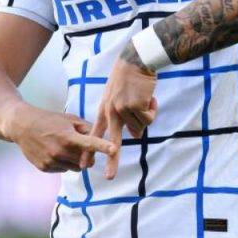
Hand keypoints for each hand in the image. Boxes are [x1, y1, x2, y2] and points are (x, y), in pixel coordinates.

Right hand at [7, 103, 116, 172]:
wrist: (22, 126)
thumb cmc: (49, 119)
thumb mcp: (69, 119)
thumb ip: (86, 128)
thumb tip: (101, 135)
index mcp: (67, 136)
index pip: (90, 143)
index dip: (103, 147)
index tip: (114, 150)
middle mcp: (60, 151)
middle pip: (86, 162)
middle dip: (88, 156)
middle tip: (81, 146)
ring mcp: (52, 161)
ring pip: (76, 168)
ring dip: (76, 161)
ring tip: (65, 147)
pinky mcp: (45, 168)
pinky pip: (64, 170)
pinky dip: (64, 163)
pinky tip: (54, 151)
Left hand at [86, 44, 157, 178]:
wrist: (137, 59)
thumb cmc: (130, 77)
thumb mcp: (121, 98)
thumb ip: (124, 117)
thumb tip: (135, 137)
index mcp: (104, 109)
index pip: (94, 133)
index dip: (90, 150)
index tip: (84, 165)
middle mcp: (110, 111)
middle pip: (111, 141)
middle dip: (112, 161)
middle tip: (109, 178)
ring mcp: (122, 108)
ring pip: (140, 127)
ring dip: (146, 114)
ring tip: (144, 97)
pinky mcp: (135, 105)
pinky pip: (149, 118)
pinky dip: (153, 108)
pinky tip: (149, 96)